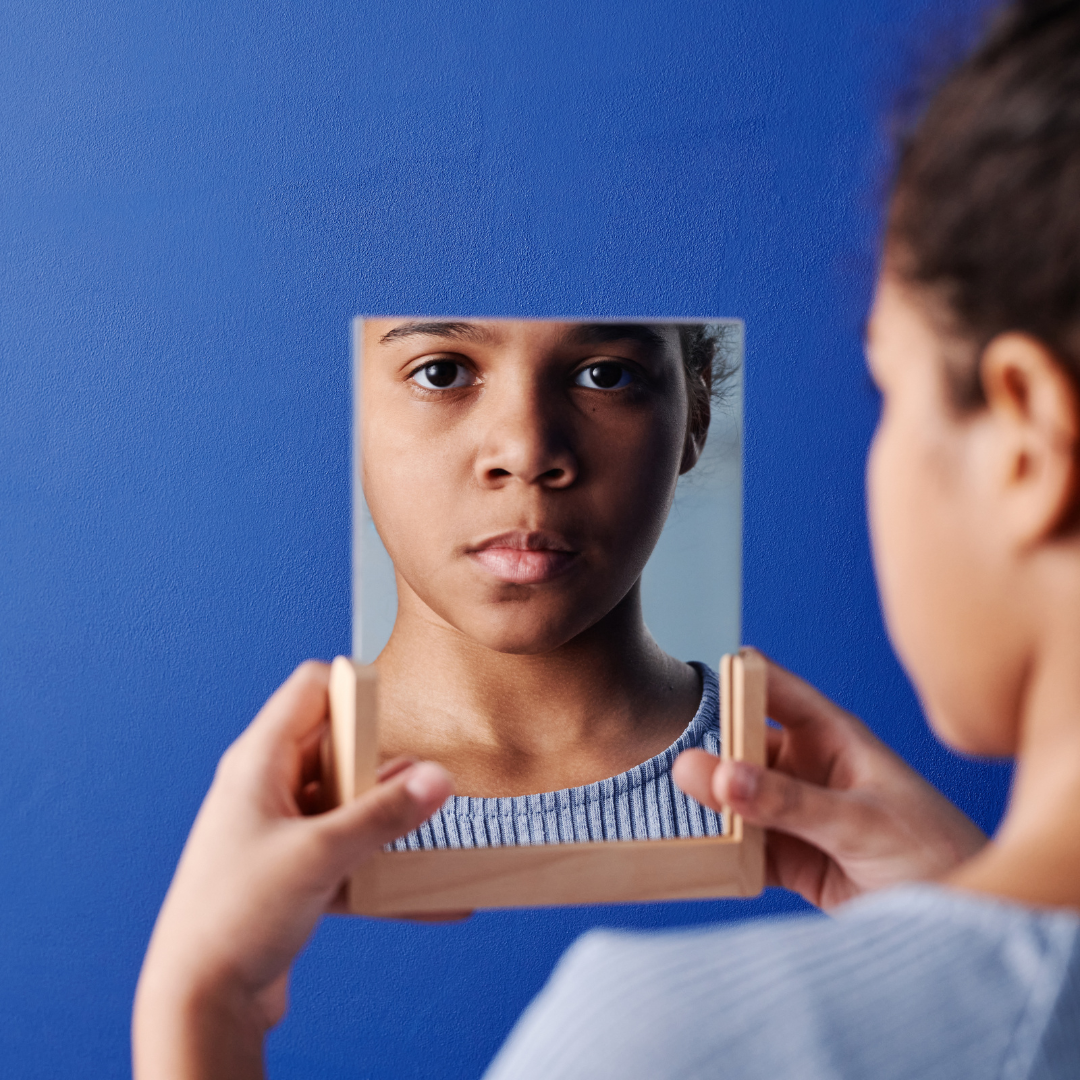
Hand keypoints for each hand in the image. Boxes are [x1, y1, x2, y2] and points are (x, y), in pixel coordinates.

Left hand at [132, 661, 452, 1079]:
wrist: (198, 1002)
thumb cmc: (234, 917)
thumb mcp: (319, 855)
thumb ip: (383, 814)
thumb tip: (437, 778)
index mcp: (259, 761)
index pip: (311, 689)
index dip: (355, 689)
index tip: (398, 711)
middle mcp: (267, 787)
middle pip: (337, 746)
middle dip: (382, 763)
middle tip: (421, 783)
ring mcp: (280, 830)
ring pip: (346, 802)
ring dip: (385, 815)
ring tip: (429, 829)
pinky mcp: (291, 872)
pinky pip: (346, 852)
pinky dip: (380, 866)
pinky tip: (426, 897)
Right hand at [673, 652, 986, 910]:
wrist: (964, 928)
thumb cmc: (934, 856)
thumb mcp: (860, 822)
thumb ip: (787, 802)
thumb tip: (716, 774)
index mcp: (834, 737)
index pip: (775, 691)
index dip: (738, 678)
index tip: (694, 681)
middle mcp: (808, 769)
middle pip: (744, 748)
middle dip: (711, 755)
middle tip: (678, 769)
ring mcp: (795, 815)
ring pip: (736, 800)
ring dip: (710, 808)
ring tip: (676, 812)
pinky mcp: (788, 860)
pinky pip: (741, 849)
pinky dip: (719, 854)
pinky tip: (698, 856)